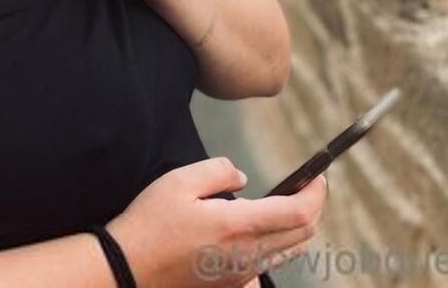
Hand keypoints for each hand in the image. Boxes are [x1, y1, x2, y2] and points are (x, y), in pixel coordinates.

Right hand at [107, 158, 327, 286]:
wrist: (130, 268)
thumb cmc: (152, 222)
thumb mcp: (181, 180)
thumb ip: (219, 171)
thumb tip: (242, 178)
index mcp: (239, 225)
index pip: (298, 212)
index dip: (315, 193)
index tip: (318, 177)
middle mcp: (248, 255)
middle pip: (303, 235)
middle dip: (313, 207)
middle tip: (308, 187)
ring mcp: (242, 275)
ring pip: (290, 253)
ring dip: (298, 228)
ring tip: (288, 206)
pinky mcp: (232, 285)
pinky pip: (268, 266)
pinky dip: (277, 248)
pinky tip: (256, 234)